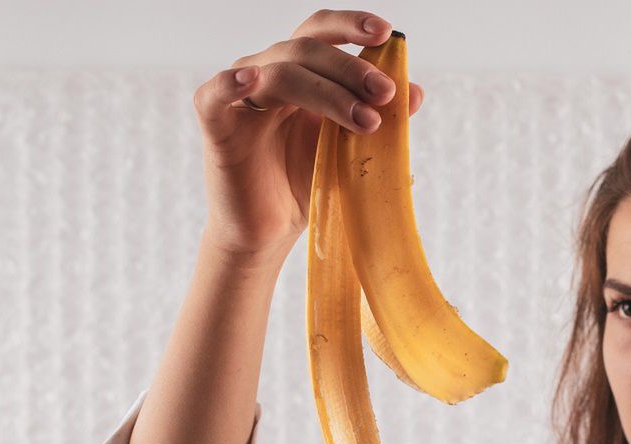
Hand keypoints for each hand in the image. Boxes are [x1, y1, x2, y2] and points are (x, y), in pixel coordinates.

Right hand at [191, 9, 425, 257]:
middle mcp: (268, 73)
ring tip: (365, 121)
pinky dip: (230, 83)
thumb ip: (379, 119)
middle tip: (385, 95)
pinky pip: (214, 95)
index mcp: (300, 72)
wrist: (272, 230)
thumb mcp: (351, 149)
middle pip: (306, 50)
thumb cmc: (307, 183)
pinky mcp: (217, 125)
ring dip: (327, 92)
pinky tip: (251, 80)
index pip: (321, 32)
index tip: (386, 33)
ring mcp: (241, 97)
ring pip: (280, 73)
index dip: (350, 25)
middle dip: (351, 70)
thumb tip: (415, 92)